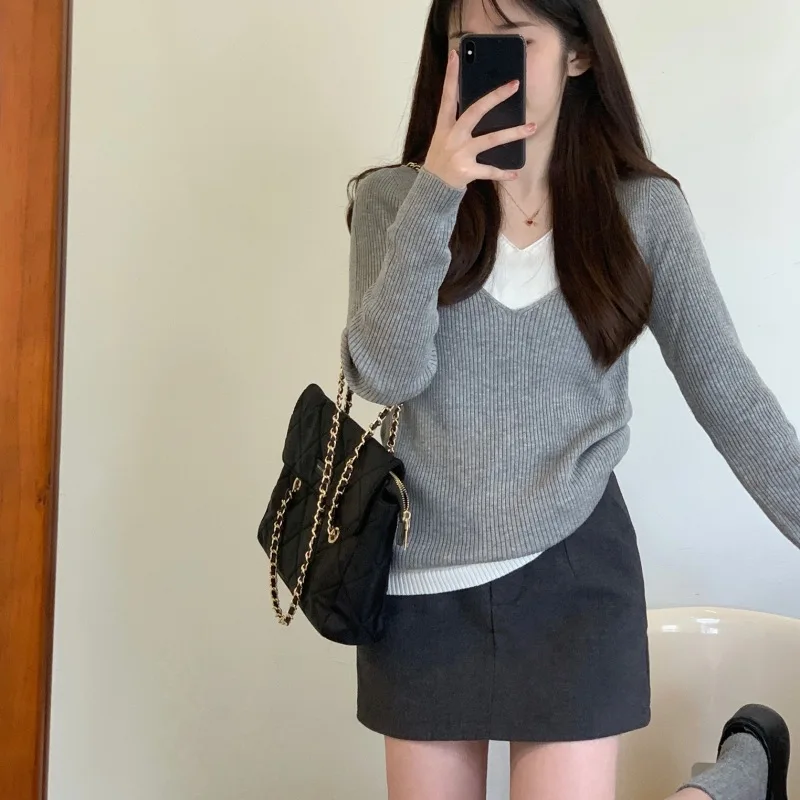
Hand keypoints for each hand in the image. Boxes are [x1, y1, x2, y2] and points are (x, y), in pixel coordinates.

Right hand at [423, 49, 536, 189]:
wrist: (431, 189)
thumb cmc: (442, 159)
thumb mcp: (444, 138)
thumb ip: (458, 122)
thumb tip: (484, 106)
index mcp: (444, 125)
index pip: (447, 96)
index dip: (451, 75)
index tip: (456, 54)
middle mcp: (452, 137)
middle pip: (476, 111)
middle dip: (496, 97)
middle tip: (515, 84)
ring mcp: (460, 154)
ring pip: (491, 140)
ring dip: (514, 133)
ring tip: (532, 127)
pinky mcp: (466, 171)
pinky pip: (489, 171)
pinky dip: (503, 173)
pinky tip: (515, 172)